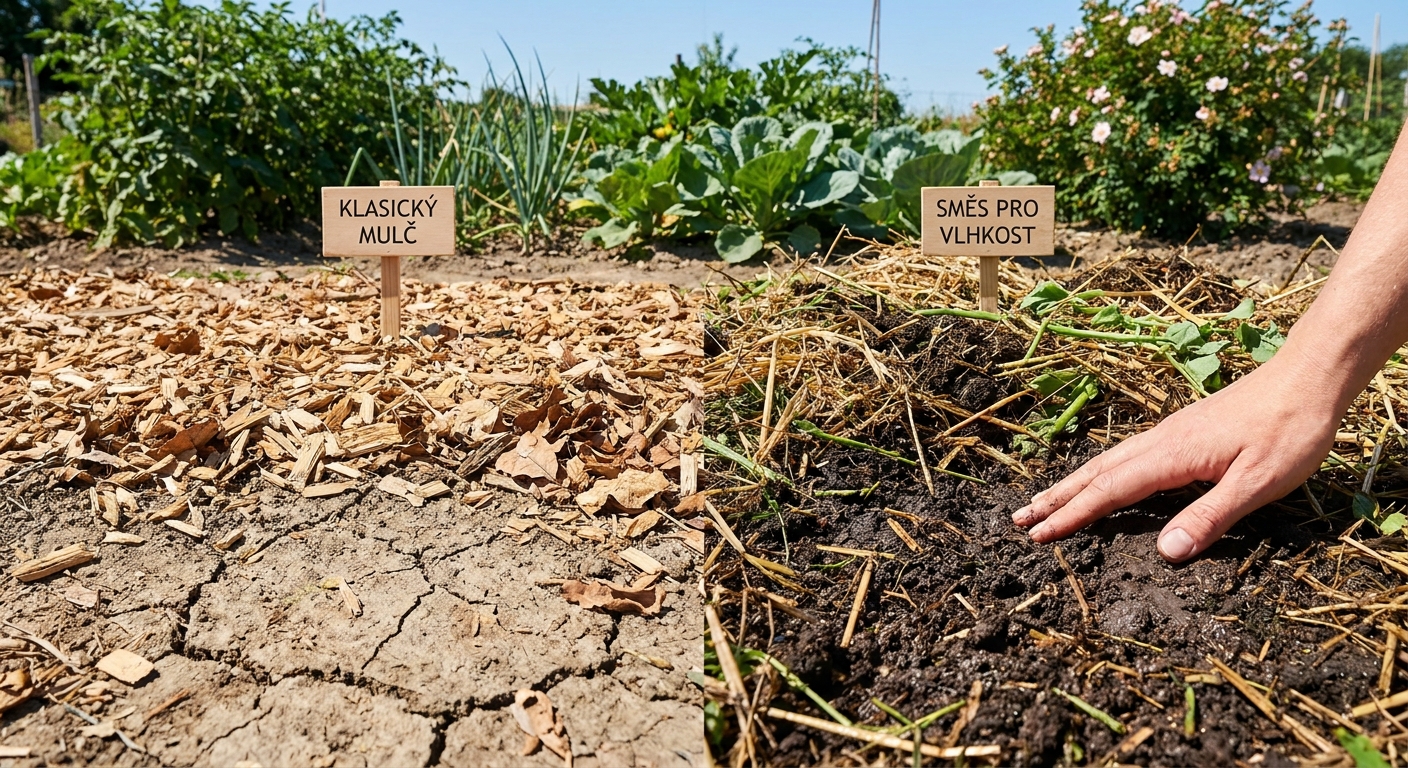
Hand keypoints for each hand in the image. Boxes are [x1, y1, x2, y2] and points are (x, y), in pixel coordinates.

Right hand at [1011, 355, 1342, 561]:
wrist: (1309, 377)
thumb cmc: (1289, 431)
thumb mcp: (1257, 483)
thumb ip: (1209, 517)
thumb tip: (1164, 553)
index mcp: (1171, 456)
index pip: (1109, 492)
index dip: (1072, 516)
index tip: (1037, 535)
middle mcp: (1160, 441)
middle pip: (1096, 473)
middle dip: (1056, 499)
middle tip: (1019, 519)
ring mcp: (1170, 433)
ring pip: (1108, 461)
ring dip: (1073, 484)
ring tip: (1044, 501)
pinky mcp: (1183, 430)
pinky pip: (1126, 455)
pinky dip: (1100, 472)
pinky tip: (1102, 477)